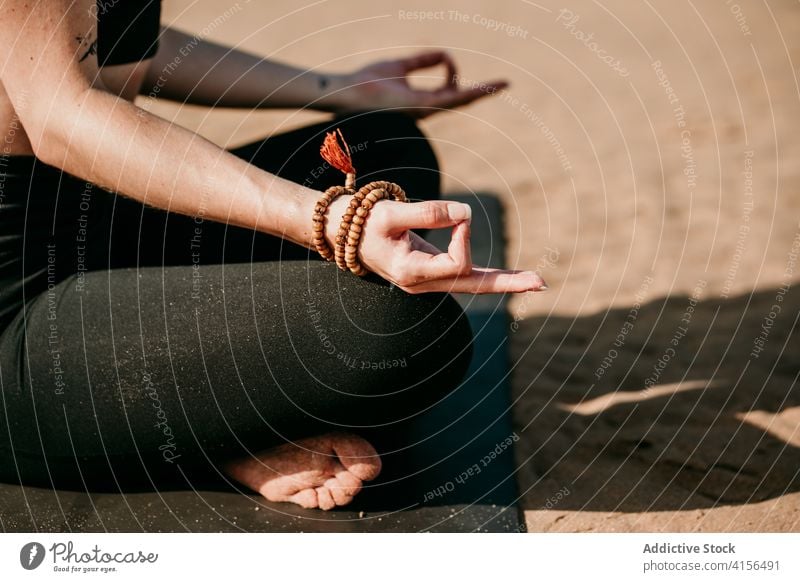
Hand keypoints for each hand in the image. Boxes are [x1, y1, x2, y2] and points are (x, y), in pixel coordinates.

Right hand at [325, 197, 546, 294]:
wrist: (345, 235)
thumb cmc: (363, 222)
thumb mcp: (390, 213)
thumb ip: (427, 212)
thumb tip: (466, 214)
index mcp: (411, 272)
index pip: (455, 260)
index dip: (463, 235)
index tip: (456, 214)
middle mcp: (422, 283)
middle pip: (473, 285)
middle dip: (507, 283)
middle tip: (541, 283)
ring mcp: (428, 281)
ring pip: (472, 283)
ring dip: (505, 281)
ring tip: (537, 281)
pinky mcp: (432, 271)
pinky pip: (465, 275)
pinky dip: (489, 276)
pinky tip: (512, 278)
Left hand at [332, 51, 507, 118]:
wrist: (349, 93)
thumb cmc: (368, 82)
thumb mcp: (401, 65)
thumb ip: (423, 61)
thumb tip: (446, 55)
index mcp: (420, 100)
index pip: (450, 92)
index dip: (465, 83)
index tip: (466, 69)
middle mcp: (425, 109)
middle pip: (461, 99)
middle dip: (483, 92)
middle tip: (505, 84)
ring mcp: (423, 111)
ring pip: (459, 101)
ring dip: (481, 93)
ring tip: (502, 84)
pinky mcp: (419, 108)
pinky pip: (448, 99)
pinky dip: (466, 91)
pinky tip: (480, 88)